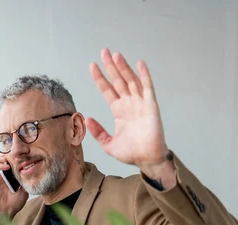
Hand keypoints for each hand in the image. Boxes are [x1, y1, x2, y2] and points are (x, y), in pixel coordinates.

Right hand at [0, 157, 27, 223]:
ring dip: (2, 158)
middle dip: (9, 156)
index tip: (23, 156)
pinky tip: (6, 166)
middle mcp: (3, 176)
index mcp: (10, 178)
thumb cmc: (14, 205)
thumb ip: (25, 182)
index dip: (16, 159)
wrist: (5, 213)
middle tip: (16, 154)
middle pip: (3, 160)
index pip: (12, 164)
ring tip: (10, 159)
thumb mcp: (24, 192)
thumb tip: (29, 172)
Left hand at [87, 49, 168, 170]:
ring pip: (131, 81)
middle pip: (118, 81)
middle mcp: (129, 104)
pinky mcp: (150, 106)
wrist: (147, 159)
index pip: (107, 90)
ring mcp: (140, 103)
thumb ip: (98, 132)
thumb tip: (87, 119)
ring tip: (116, 55)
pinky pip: (147, 87)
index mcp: (119, 111)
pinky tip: (139, 63)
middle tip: (104, 52)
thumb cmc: (131, 153)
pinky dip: (144, 75)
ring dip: (124, 68)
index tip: (92, 66)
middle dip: (111, 67)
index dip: (100, 78)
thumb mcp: (109, 144)